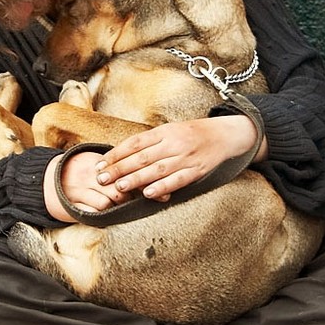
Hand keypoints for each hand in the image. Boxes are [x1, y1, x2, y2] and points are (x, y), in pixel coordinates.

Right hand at [43, 152, 132, 221]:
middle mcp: (86, 177)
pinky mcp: (72, 207)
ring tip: (116, 208)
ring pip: (105, 204)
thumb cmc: (76, 171)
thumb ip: (111, 165)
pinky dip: (102, 217)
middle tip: (127, 199)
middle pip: (116, 190)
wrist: (44, 180)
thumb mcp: (91, 162)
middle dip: (126, 198)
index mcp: (94, 163)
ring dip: (114, 208)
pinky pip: (93, 215)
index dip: (131, 181)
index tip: (137, 186)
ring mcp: (78, 192)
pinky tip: (105, 215)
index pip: (120, 173)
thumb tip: (137, 171)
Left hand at [93, 115, 268, 200]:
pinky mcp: (196, 171)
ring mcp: (185, 158)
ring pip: (156, 170)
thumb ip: (149, 142)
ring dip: (136, 179)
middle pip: (141, 157)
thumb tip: (121, 154)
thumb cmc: (191, 134)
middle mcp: (173, 143)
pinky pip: (177, 180)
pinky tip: (148, 193)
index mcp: (164, 132)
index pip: (134, 143)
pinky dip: (162, 187)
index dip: (115, 154)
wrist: (224, 135)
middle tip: (101, 178)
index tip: (100, 164)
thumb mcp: (170, 130)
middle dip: (119, 168)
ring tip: (119, 186)